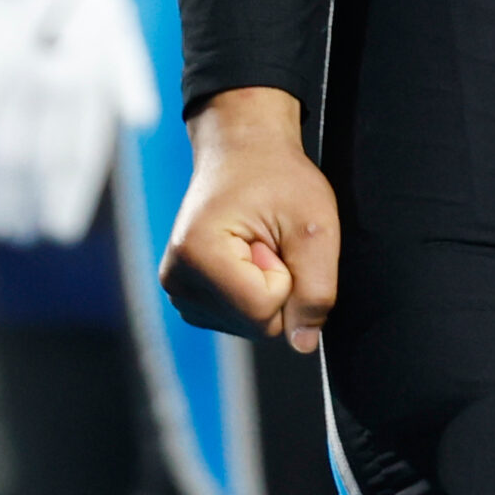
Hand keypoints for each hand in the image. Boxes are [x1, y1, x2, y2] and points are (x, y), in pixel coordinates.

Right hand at [161, 87, 339, 352]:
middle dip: (279, 285)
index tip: (276, 236)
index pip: (264, 310)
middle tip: (270, 237)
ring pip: (248, 325)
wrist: (243, 148)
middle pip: (256, 324)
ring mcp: (177, 290)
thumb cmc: (279, 175)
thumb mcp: (315, 223)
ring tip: (257, 241)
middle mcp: (177, 279)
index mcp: (198, 254)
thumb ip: (316, 287)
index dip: (288, 276)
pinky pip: (237, 319)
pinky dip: (252, 292)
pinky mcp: (186, 295)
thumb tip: (304, 346)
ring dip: (266, 289)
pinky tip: (246, 254)